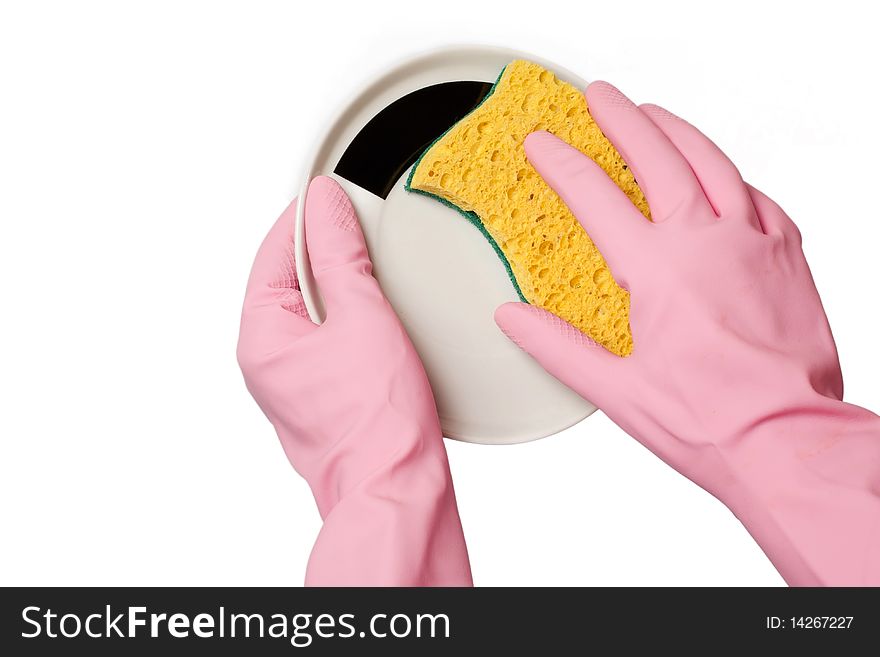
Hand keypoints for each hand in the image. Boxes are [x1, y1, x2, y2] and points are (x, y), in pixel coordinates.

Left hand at [238, 176, 471, 585]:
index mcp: (261, 337)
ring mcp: (292, 383)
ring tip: (374, 271)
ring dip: (341, 287)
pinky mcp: (321, 397)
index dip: (304, 217)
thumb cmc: (377, 422)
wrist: (397, 490)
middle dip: (325, 252)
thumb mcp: (363, 317)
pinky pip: (327, 341)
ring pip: (312, 312)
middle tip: (361, 227)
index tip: (331, 192)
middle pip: (289, 281)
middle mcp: (267, 362)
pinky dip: (350, 320)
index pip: (273, 253)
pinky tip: (378, 318)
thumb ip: (340, 255)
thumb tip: (324, 205)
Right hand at [496, 82, 879, 584]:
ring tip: (654, 114)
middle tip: (600, 98)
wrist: (788, 438)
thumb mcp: (616, 389)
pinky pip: (758, 196)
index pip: (596, 197)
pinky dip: (732, 176)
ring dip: (678, 132)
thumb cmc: (710, 421)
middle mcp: (708, 241)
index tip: (542, 143)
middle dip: (621, 119)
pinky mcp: (788, 254)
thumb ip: (556, 346)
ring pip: (713, 162)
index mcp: (659, 269)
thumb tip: (512, 317)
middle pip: (657, 156)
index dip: (562, 164)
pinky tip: (721, 177)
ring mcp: (754, 241)